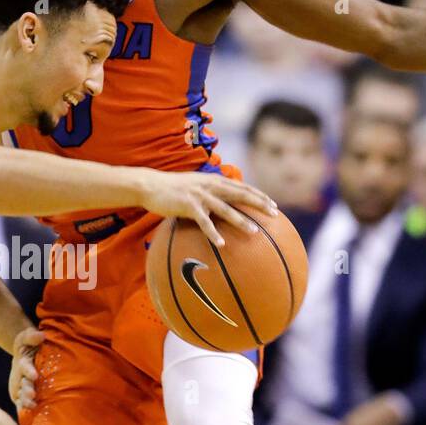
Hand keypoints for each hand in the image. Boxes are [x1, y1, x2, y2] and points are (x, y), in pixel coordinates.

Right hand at [9, 326, 43, 411]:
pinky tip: (32, 412)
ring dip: (26, 401)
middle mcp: (19, 377)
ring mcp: (20, 388)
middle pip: (22, 385)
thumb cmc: (29, 345)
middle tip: (32, 394)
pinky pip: (22, 404)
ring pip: (21, 396)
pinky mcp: (21, 396)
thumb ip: (32, 335)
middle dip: (27, 390)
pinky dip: (25, 409)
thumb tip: (41, 336)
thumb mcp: (27, 337)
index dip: (29, 371)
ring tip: (32, 405)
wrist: (27, 355)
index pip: (24, 367)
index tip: (35, 375)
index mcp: (21, 363)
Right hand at [140, 171, 276, 246]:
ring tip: (254, 232)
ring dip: (241, 221)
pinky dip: (213, 233)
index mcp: (215, 180)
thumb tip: (223, 204)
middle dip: (259, 204)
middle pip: (241, 195)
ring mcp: (200, 196)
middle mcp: (211, 186)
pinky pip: (204, 222)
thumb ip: (210, 192)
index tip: (273, 204)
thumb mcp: (195, 186)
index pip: (243, 187)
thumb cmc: (173, 189)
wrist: (151, 185)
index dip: (259, 195)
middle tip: (274, 214)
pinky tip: (221, 244)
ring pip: (226, 209)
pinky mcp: (188, 206)